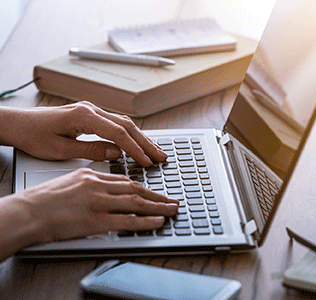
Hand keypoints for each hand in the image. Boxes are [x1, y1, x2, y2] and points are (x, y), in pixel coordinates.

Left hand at [0, 101, 165, 165]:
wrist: (17, 124)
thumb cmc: (33, 137)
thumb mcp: (60, 150)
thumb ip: (90, 151)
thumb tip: (115, 153)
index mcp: (83, 117)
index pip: (118, 133)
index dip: (135, 149)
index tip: (147, 162)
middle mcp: (90, 110)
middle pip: (126, 125)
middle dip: (145, 143)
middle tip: (161, 157)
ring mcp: (91, 110)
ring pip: (124, 123)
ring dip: (141, 138)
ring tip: (155, 152)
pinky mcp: (89, 114)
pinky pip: (115, 123)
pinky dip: (130, 134)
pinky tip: (138, 143)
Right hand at [10, 168, 177, 244]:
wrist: (27, 212)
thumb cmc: (42, 201)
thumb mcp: (69, 181)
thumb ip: (89, 182)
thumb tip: (105, 187)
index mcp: (91, 175)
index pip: (125, 180)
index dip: (143, 187)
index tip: (155, 191)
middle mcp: (98, 186)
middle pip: (136, 189)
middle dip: (157, 195)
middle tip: (172, 200)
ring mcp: (99, 203)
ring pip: (137, 203)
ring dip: (158, 207)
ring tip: (172, 210)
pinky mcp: (97, 220)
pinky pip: (128, 221)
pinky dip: (147, 221)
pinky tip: (158, 221)